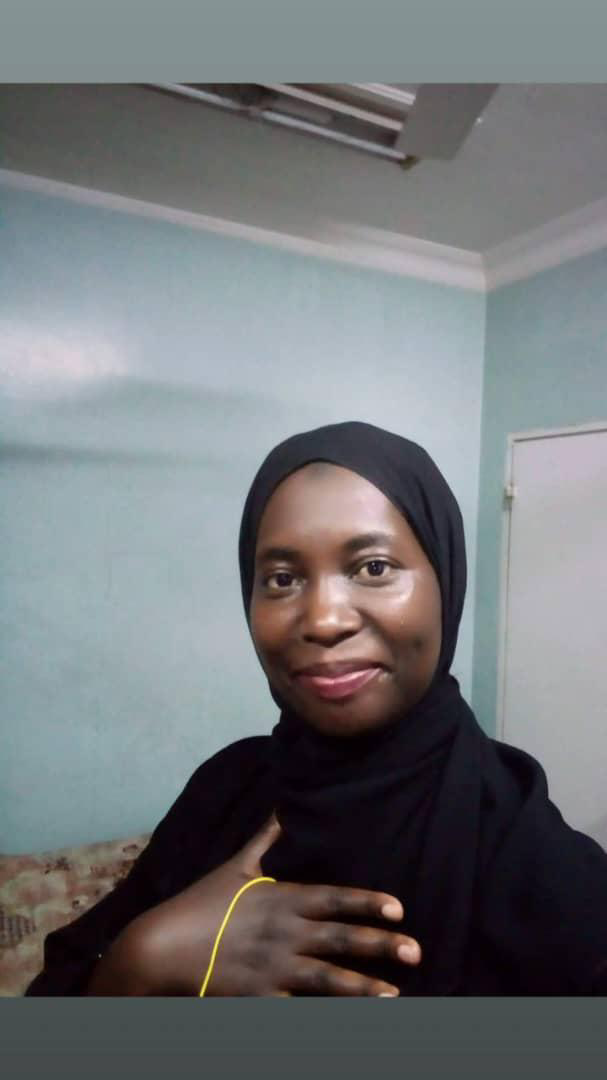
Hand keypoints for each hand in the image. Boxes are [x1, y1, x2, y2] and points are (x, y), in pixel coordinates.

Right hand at [96, 816, 420, 995]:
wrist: (161, 946)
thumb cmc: (201, 903)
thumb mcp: (235, 866)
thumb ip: (265, 838)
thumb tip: (283, 806)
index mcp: (281, 900)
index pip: (334, 899)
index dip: (368, 903)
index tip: (399, 908)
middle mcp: (284, 934)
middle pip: (340, 939)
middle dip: (380, 945)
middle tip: (416, 951)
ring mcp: (273, 969)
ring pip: (327, 979)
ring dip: (363, 987)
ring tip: (394, 994)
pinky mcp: (259, 999)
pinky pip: (298, 1011)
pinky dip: (321, 1017)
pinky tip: (346, 1023)